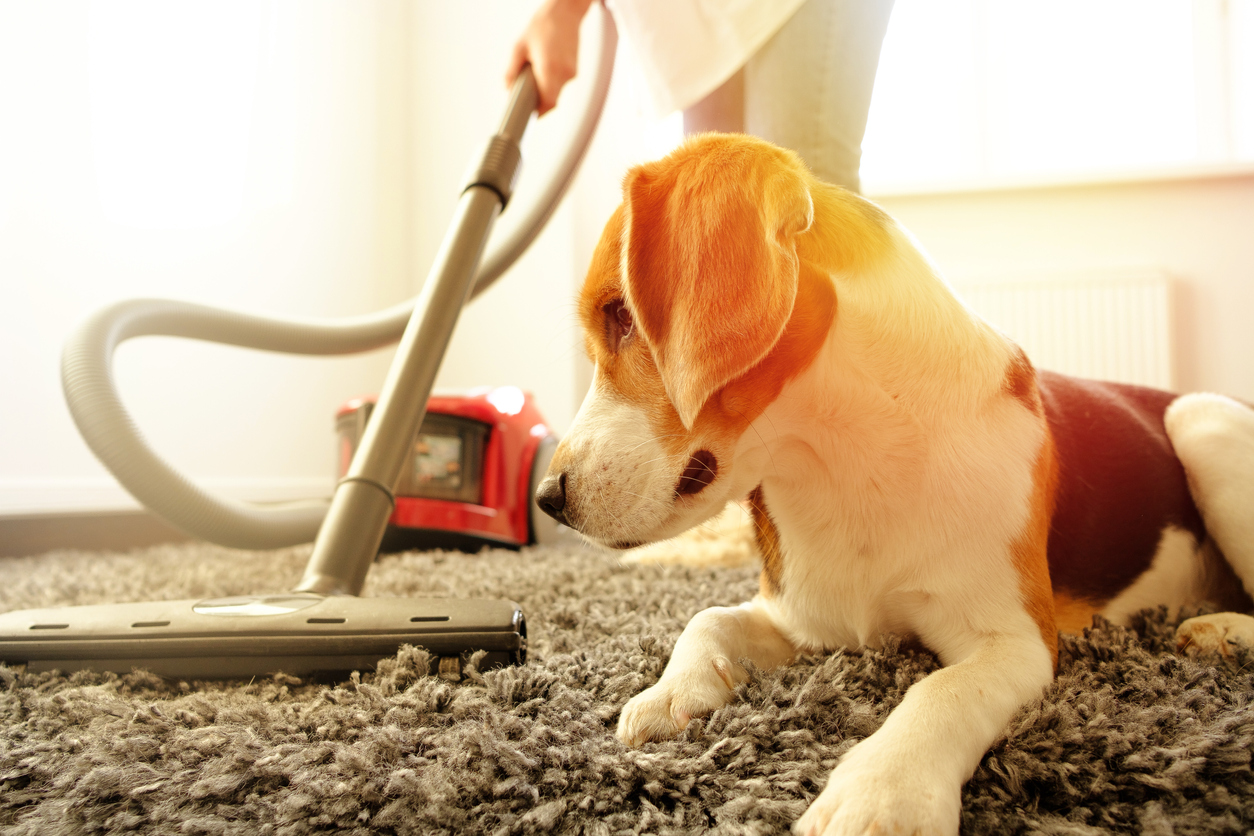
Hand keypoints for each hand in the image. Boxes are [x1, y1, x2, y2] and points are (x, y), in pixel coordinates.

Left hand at [505, 0, 594, 114]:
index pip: (549, 102)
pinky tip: (546, 64)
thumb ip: (512, 70)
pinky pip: (563, 82)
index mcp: (549, 68)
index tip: (531, 114)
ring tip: (537, 69)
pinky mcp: (575, 69)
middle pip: (553, 99)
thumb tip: (507, 88)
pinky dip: (553, 79)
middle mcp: (564, 73)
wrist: (566, 12)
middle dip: (540, 99)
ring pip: (558, 91)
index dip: (540, 112)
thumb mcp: (519, 46)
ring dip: (547, 87)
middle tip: (528, 91)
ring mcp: (572, 71)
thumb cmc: (543, 25)